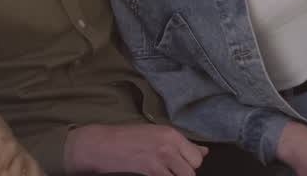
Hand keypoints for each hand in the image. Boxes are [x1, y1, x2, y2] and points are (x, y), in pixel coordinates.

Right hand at [64, 123, 207, 175]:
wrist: (101, 145)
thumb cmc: (127, 139)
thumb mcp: (156, 134)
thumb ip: (182, 144)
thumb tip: (205, 151)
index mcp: (171, 134)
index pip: (197, 157)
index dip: (190, 164)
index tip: (180, 166)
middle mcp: (168, 146)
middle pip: (192, 171)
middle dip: (183, 174)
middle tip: (169, 171)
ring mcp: (159, 160)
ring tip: (162, 173)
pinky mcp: (150, 172)